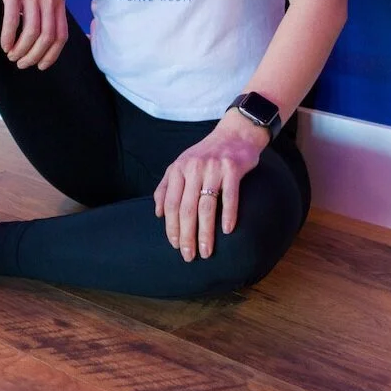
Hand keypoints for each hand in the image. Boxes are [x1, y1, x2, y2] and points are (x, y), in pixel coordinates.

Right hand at [0, 0, 67, 69]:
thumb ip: (45, 13)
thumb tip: (44, 45)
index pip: (61, 35)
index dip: (52, 55)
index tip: (41, 66)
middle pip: (47, 37)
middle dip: (34, 56)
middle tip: (22, 63)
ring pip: (31, 32)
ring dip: (21, 50)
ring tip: (12, 55)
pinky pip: (12, 21)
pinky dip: (8, 38)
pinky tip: (4, 45)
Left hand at [153, 117, 266, 261]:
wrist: (234, 134)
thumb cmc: (205, 154)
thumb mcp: (181, 165)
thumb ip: (166, 186)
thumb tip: (156, 213)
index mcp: (177, 169)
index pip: (170, 203)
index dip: (171, 226)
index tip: (175, 245)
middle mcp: (193, 168)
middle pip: (186, 208)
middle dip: (186, 235)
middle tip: (189, 256)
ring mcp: (213, 168)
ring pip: (206, 206)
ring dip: (206, 232)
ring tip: (206, 252)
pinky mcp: (232, 168)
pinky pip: (230, 196)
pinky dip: (228, 214)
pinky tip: (227, 231)